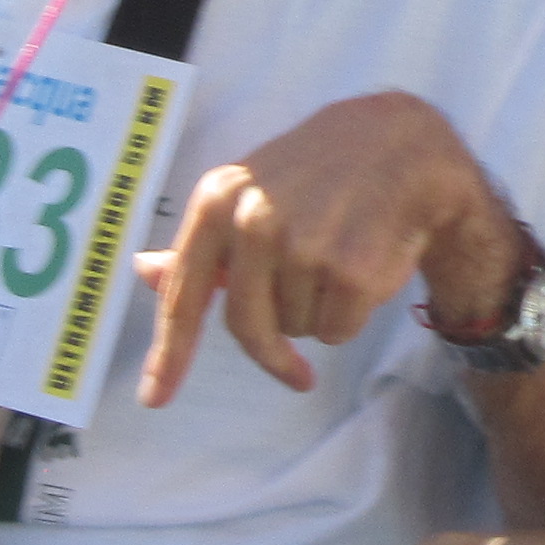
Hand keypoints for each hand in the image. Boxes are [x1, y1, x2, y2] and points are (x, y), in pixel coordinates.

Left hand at [137, 91, 511, 404]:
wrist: (399, 145)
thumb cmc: (314, 175)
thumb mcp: (247, 194)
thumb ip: (201, 244)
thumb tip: (145, 272)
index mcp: (217, 202)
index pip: (182, 294)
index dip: (168, 354)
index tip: (153, 399)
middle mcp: (253, 221)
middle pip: (246, 326)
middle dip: (271, 353)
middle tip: (296, 372)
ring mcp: (303, 245)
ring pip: (297, 329)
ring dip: (318, 312)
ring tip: (338, 260)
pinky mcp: (352, 270)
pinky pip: (337, 330)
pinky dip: (351, 315)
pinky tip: (363, 267)